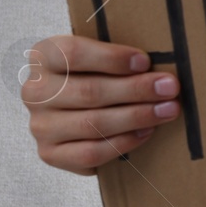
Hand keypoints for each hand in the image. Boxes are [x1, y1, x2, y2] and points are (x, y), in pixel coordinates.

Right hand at [21, 34, 179, 174]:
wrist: (73, 106)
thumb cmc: (95, 72)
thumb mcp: (98, 53)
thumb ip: (118, 55)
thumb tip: (158, 67)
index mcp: (44, 56)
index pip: (73, 54)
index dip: (111, 58)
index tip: (145, 62)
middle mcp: (35, 91)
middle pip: (89, 92)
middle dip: (136, 90)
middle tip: (170, 88)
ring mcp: (40, 125)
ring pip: (92, 124)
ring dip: (136, 117)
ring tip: (167, 110)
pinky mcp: (50, 153)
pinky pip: (90, 153)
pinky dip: (123, 143)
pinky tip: (146, 132)